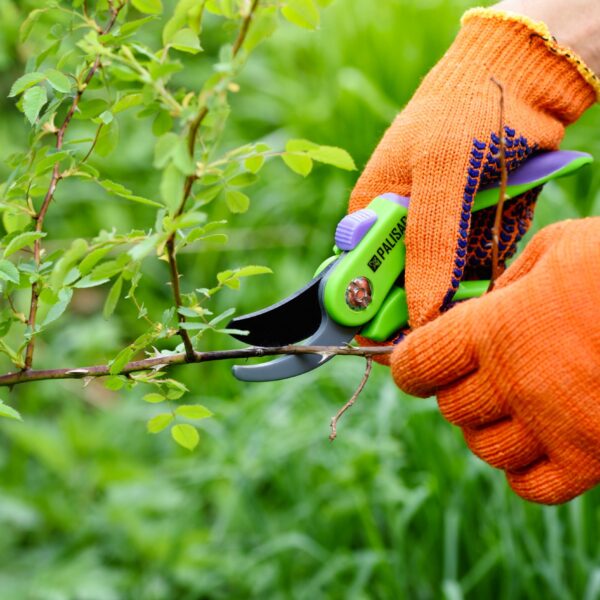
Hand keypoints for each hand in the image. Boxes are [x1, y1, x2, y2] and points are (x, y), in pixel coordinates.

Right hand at [350, 8, 597, 328]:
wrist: (518, 82)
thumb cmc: (464, 113)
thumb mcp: (441, 174)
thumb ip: (427, 243)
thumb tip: (417, 311)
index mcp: (372, 212)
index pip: (361, 276)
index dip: (375, 310)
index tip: (400, 333)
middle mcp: (401, 229)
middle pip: (403, 290)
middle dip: (427, 300)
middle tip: (453, 295)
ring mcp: (437, 233)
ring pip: (442, 286)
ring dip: (464, 283)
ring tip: (482, 250)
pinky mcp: (469, 235)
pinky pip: (475, 270)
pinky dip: (488, 267)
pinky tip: (497, 242)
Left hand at [391, 219, 599, 503]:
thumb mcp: (559, 247)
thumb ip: (510, 279)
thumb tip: (488, 303)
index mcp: (496, 328)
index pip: (418, 364)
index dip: (409, 365)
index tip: (415, 363)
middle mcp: (515, 383)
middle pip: (451, 408)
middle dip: (454, 390)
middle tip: (475, 373)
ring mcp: (555, 427)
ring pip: (483, 449)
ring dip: (486, 428)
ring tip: (507, 405)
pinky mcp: (594, 461)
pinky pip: (532, 486)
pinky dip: (522, 469)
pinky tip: (537, 440)